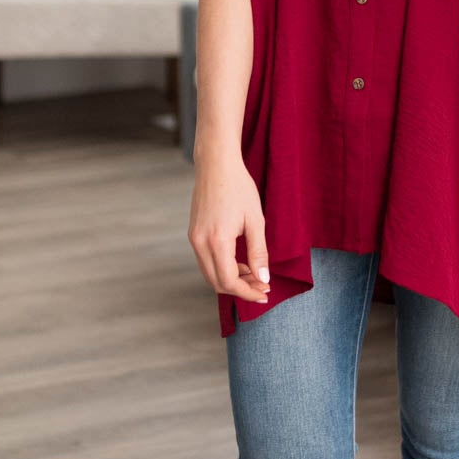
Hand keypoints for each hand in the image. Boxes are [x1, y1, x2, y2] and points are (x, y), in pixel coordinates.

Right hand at [188, 148, 271, 304]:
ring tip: (254, 275)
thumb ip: (259, 252)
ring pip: (210, 274)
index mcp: (217, 240)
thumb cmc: (239, 188)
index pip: (229, 281)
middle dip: (240, 290)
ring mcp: (194, 239)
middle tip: (262, 287)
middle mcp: (200, 243)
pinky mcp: (193, 234)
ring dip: (231, 280)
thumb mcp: (255, 220)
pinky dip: (222, 268)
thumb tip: (263, 279)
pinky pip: (206, 261)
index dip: (247, 292)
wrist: (216, 165)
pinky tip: (240, 262)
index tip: (264, 293)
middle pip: (217, 282)